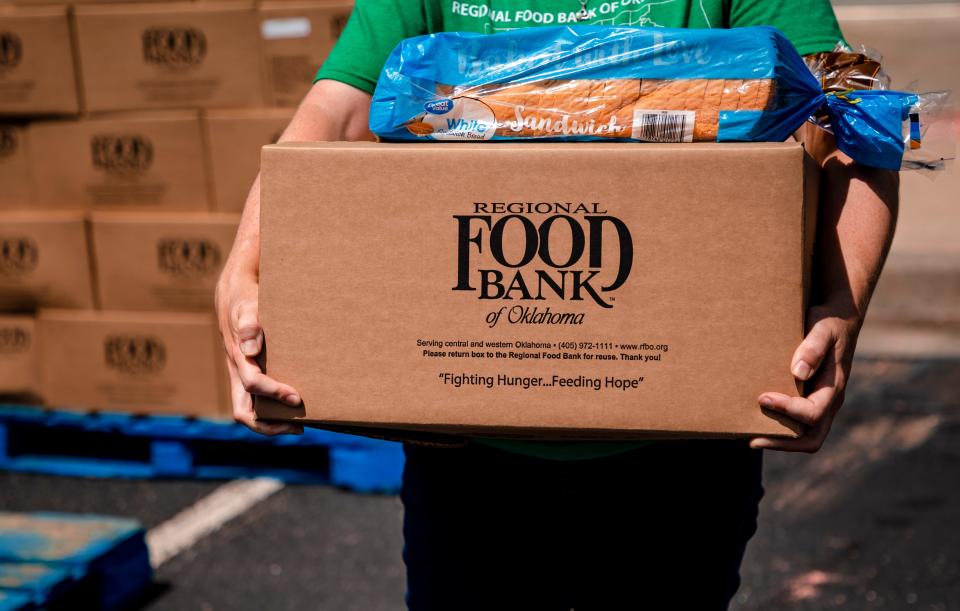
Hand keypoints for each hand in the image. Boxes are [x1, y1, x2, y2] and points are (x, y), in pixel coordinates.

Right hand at [215, 266, 303, 435]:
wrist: (233, 295)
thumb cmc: (244, 300)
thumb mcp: (247, 306)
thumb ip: (250, 323)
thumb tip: (251, 348)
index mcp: (238, 358)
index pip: (252, 385)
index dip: (273, 394)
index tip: (296, 398)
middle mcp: (237, 372)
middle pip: (243, 413)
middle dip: (269, 425)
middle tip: (299, 427)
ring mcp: (242, 376)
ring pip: (250, 411)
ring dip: (272, 422)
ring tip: (301, 424)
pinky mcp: (249, 374)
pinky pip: (258, 401)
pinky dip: (274, 410)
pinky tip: (296, 406)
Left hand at [750, 304, 860, 452]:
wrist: (838, 321)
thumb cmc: (828, 323)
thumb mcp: (823, 329)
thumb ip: (813, 348)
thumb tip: (798, 373)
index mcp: (834, 388)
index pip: (813, 413)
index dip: (788, 410)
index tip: (762, 398)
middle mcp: (829, 401)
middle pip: (812, 439)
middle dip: (783, 443)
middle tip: (753, 440)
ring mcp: (820, 403)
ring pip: (805, 435)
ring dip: (780, 439)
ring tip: (751, 436)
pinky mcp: (810, 399)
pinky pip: (798, 423)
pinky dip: (780, 427)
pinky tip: (757, 419)